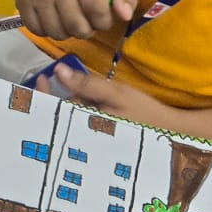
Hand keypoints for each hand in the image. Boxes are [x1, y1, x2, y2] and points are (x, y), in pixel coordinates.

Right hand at [16, 0, 137, 40]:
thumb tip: (126, 15)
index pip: (98, 12)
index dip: (103, 21)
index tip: (101, 17)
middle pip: (77, 28)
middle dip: (85, 30)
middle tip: (84, 20)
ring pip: (57, 33)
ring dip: (66, 32)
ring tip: (68, 19)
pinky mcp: (21, 2)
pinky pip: (38, 31)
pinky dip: (47, 30)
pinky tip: (52, 18)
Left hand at [50, 64, 185, 134]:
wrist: (171, 134)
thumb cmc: (144, 113)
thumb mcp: (116, 93)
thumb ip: (86, 84)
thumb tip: (58, 70)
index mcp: (84, 127)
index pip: (53, 111)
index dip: (43, 94)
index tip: (40, 77)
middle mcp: (83, 138)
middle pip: (57, 118)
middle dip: (48, 101)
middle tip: (43, 81)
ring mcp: (91, 141)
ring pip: (67, 121)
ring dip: (60, 105)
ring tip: (56, 88)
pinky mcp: (99, 141)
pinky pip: (79, 125)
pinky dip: (74, 112)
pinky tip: (76, 101)